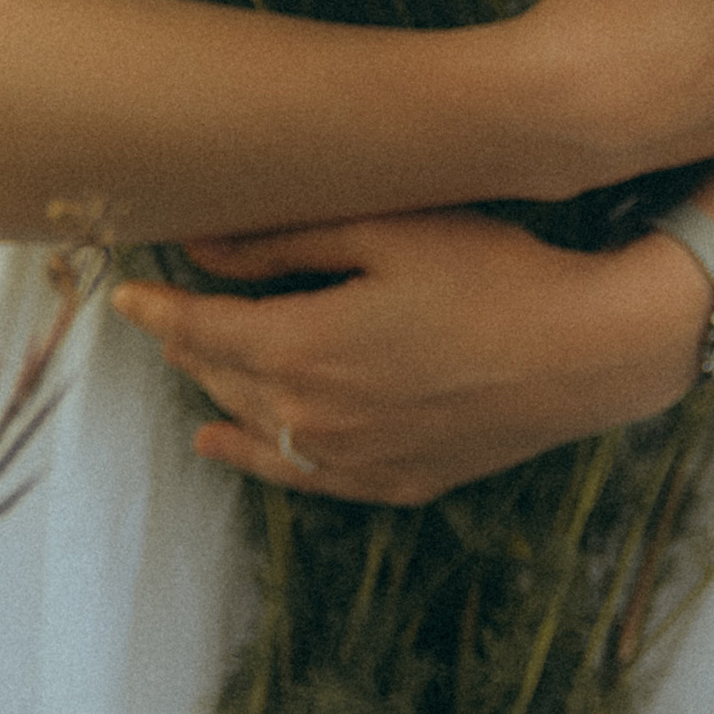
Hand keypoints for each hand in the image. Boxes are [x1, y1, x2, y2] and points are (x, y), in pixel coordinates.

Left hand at [113, 212, 713, 505]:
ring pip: (256, 430)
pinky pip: (305, 477)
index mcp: (303, 349)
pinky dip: (258, 457)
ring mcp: (357, 460)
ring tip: (183, 371)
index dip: (156, 311)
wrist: (589, 349)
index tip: (124, 292)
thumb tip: (197, 247)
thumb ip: (283, 244)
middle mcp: (316, 417)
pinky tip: (233, 443)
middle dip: (186, 346)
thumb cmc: (493, 270)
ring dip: (214, 397)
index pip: (199, 333)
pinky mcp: (397, 481)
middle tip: (164, 315)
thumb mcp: (384, 232)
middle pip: (222, 380)